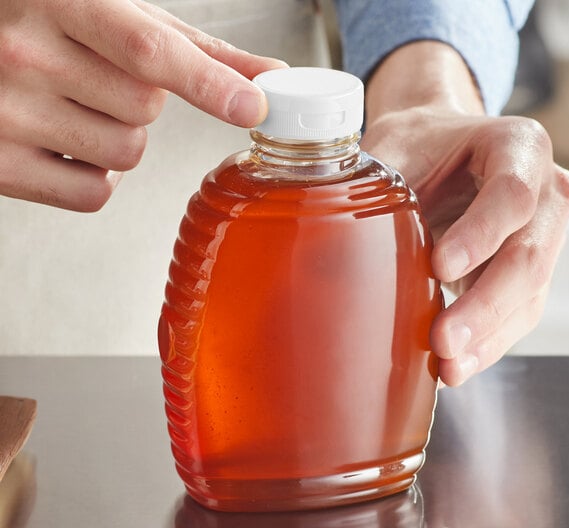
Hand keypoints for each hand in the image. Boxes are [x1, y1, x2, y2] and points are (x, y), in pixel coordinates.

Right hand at [0, 0, 284, 210]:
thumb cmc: (49, 23)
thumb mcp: (118, 16)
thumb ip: (196, 50)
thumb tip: (268, 78)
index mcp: (58, 0)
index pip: (146, 50)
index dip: (207, 82)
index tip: (252, 107)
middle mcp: (24, 54)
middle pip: (144, 111)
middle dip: (140, 101)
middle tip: (99, 76)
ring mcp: (7, 114)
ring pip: (125, 155)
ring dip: (119, 138)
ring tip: (77, 106)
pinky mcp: (2, 166)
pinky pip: (94, 194)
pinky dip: (98, 176)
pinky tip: (70, 144)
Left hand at [362, 108, 568, 385]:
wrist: (440, 151)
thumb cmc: (419, 147)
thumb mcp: (397, 151)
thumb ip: (376, 186)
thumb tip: (321, 246)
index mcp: (518, 146)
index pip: (512, 194)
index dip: (480, 234)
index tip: (439, 267)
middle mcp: (545, 192)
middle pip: (528, 256)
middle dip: (484, 306)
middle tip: (442, 339)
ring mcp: (542, 236)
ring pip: (528, 295)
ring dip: (486, 337)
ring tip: (447, 365)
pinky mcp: (529, 274)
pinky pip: (518, 315)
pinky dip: (487, 344)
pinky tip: (456, 365)